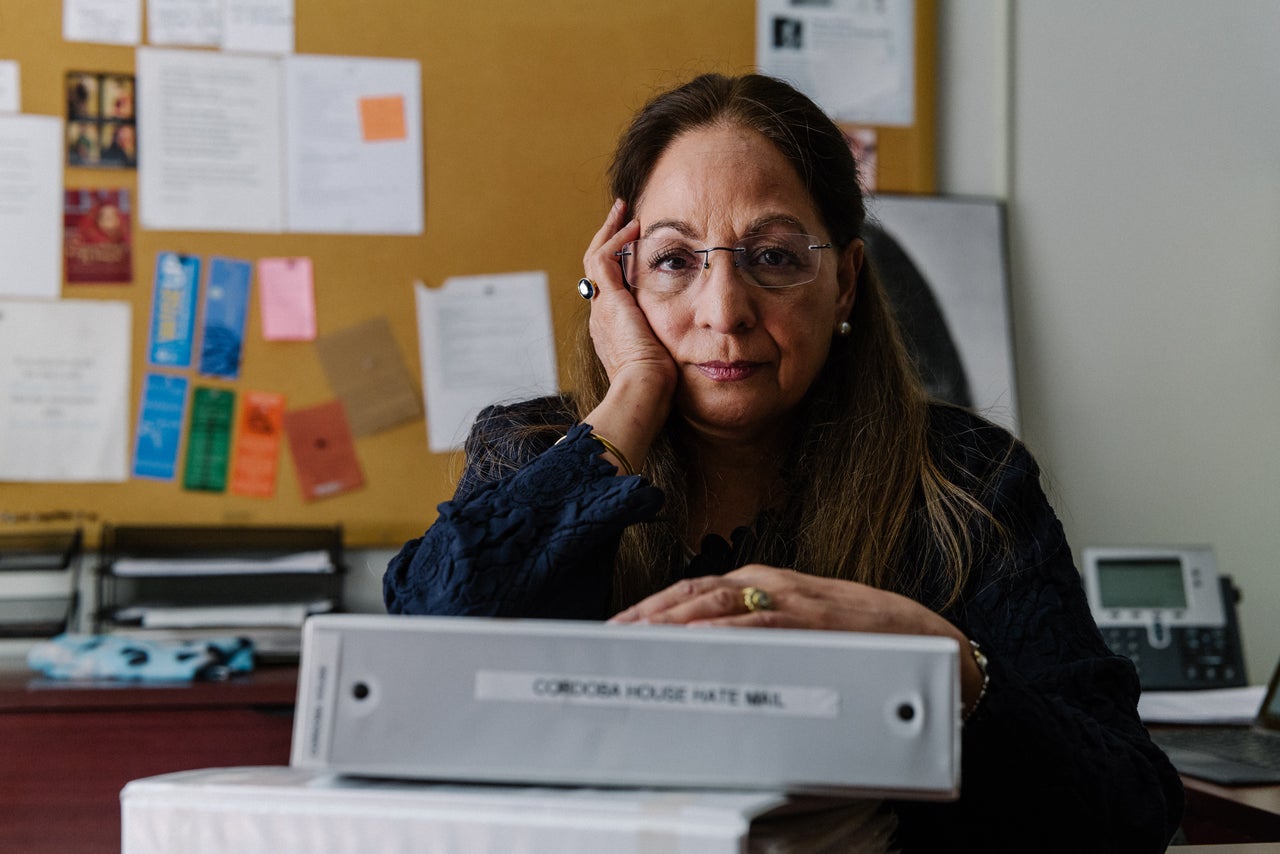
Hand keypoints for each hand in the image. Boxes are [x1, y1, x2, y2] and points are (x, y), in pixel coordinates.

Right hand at [583, 200, 677, 394]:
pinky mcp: (608, 300)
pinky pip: (603, 258)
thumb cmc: (660, 385)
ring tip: (624, 211)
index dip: (620, 265)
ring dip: (611, 232)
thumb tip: (703, 334)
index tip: (636, 247)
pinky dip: (615, 239)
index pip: (611, 288)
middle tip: (623, 217)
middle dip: (610, 241)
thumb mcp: (668, 357)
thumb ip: (676, 342)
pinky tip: (633, 226)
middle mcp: (602, 316)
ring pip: (596, 258)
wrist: (643, 391)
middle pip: (599, 269)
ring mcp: (602, 307)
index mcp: (613, 330)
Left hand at [609, 565, 985, 712]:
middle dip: (647, 615)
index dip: (651, 607)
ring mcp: (790, 599)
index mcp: (762, 582)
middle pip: (693, 594)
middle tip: (609, 637)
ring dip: (672, 622)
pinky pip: (760, 624)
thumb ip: (754, 631)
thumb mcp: (795, 625)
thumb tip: (707, 653)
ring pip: (718, 604)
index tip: (616, 627)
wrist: (923, 638)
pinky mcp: (813, 620)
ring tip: (635, 639)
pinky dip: (725, 632)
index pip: (692, 590)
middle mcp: (769, 583)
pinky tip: (697, 643)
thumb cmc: (856, 635)